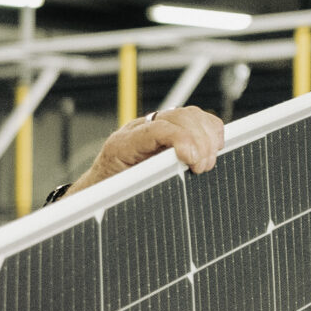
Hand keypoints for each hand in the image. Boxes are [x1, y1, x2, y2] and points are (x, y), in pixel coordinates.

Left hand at [58, 106, 224, 198]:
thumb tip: (171, 176)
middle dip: (199, 140)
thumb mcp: (118, 194)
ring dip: (207, 136)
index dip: (181, 139)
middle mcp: (138, 130)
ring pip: (189, 115)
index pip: (157, 129)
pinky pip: (195, 120)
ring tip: (207, 162)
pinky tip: (213, 149)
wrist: (97, 191)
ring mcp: (154, 127)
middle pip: (179, 117)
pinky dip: (210, 131)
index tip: (193, 159)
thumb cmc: (106, 195)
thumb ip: (140, 183)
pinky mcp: (168, 131)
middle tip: (202, 166)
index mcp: (121, 144)